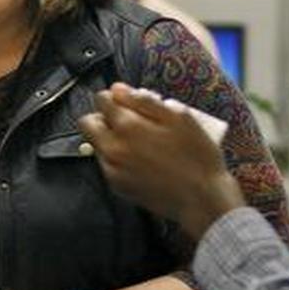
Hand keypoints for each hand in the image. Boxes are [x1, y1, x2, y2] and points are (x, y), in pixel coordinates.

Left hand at [77, 82, 243, 237]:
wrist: (200, 199)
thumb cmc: (196, 156)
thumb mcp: (180, 117)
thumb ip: (144, 100)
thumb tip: (118, 89)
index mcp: (127, 126)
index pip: (101, 100)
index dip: (115, 97)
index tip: (129, 101)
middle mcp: (112, 147)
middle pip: (88, 123)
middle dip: (103, 117)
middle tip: (129, 121)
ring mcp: (112, 169)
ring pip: (97, 144)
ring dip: (110, 138)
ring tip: (139, 143)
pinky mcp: (116, 186)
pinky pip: (106, 164)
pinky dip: (117, 158)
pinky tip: (140, 160)